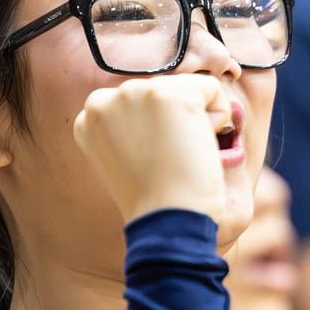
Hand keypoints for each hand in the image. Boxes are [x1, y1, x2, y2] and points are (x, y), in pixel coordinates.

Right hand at [74, 75, 230, 227]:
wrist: (167, 221)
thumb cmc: (156, 200)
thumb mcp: (128, 156)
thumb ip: (135, 125)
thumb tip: (180, 99)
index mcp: (90, 117)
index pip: (141, 102)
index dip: (158, 132)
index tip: (150, 162)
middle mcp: (102, 99)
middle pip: (163, 90)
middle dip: (176, 124)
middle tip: (166, 162)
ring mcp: (133, 93)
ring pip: (188, 88)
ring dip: (197, 122)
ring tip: (180, 156)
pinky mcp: (167, 95)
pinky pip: (212, 90)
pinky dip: (219, 118)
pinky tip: (198, 148)